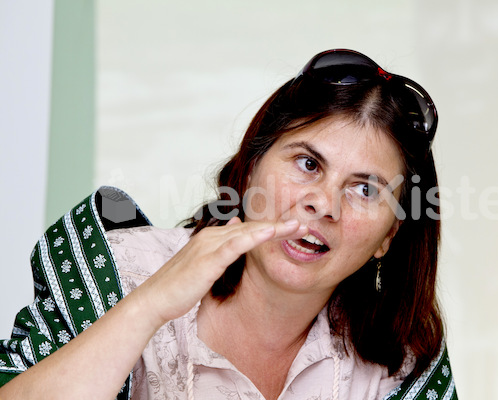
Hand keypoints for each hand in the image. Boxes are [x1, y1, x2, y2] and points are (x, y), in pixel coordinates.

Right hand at [131, 217, 307, 327]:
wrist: (155, 300)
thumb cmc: (178, 286)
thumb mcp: (204, 263)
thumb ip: (221, 245)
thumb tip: (235, 225)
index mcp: (212, 238)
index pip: (248, 230)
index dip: (271, 229)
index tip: (293, 228)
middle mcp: (212, 236)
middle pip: (252, 228)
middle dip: (280, 226)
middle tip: (304, 224)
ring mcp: (210, 245)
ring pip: (249, 232)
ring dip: (275, 228)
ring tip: (298, 227)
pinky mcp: (208, 259)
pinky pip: (236, 244)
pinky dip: (256, 236)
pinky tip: (272, 232)